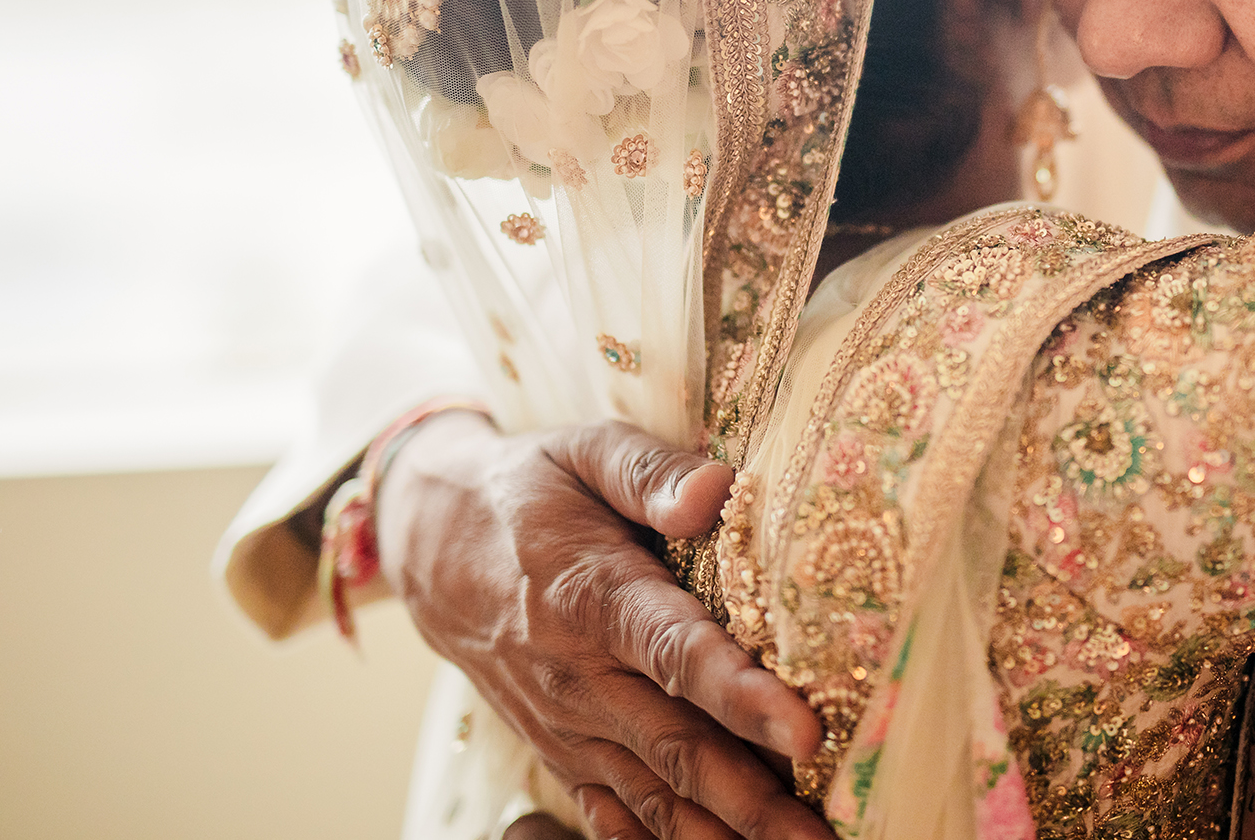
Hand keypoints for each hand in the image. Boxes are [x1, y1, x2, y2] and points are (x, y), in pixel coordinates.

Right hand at [376, 413, 829, 839]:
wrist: (431, 545)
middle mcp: (577, 675)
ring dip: (723, 831)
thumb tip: (720, 488)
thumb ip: (651, 471)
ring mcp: (566, 724)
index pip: (676, 653)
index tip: (804, 730)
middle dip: (754, 797)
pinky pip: (614, 813)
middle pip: (676, 746)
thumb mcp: (584, 451)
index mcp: (592, 595)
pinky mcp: (561, 751)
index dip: (741, 695)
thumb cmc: (529, 489)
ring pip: (653, 794)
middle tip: (823, 830)